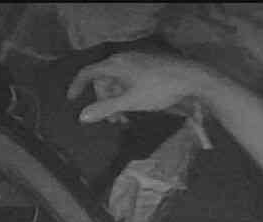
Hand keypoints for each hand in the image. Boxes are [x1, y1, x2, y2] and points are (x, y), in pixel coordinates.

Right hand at [67, 52, 211, 123]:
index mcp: (115, 64)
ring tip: (125, 119)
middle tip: (111, 121)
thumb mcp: (131, 101)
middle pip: (103, 80)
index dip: (77, 86)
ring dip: (116, 101)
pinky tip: (135, 108)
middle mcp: (123, 59)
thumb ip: (105, 109)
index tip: (71, 100)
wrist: (192, 78)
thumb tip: (82, 117)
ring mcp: (136, 61)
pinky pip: (128, 80)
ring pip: (117, 82)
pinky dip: (126, 95)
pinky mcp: (147, 66)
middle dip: (104, 102)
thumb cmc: (159, 89)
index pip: (88, 72)